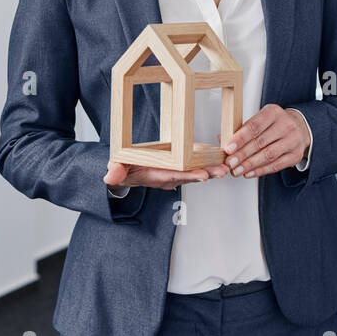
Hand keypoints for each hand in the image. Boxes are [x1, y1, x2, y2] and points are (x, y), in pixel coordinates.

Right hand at [104, 158, 230, 191]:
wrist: (127, 172)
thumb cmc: (124, 169)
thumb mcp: (117, 168)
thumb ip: (116, 171)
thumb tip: (110, 177)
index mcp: (156, 176)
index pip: (174, 176)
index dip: (188, 176)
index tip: (202, 175)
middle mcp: (169, 177)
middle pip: (190, 176)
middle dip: (206, 174)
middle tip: (221, 171)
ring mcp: (175, 173)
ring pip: (196, 172)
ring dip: (212, 170)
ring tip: (226, 167)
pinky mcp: (180, 167)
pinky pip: (197, 166)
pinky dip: (209, 163)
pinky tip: (222, 158)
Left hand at [222, 105, 308, 178]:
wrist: (299, 127)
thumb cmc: (275, 123)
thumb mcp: (260, 119)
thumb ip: (242, 129)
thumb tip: (223, 139)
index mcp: (273, 113)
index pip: (254, 126)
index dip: (240, 138)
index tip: (228, 148)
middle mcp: (285, 125)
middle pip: (260, 142)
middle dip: (242, 154)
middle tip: (230, 163)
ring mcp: (292, 141)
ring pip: (268, 155)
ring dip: (250, 164)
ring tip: (237, 170)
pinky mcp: (295, 155)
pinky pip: (276, 165)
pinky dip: (260, 170)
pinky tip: (249, 172)